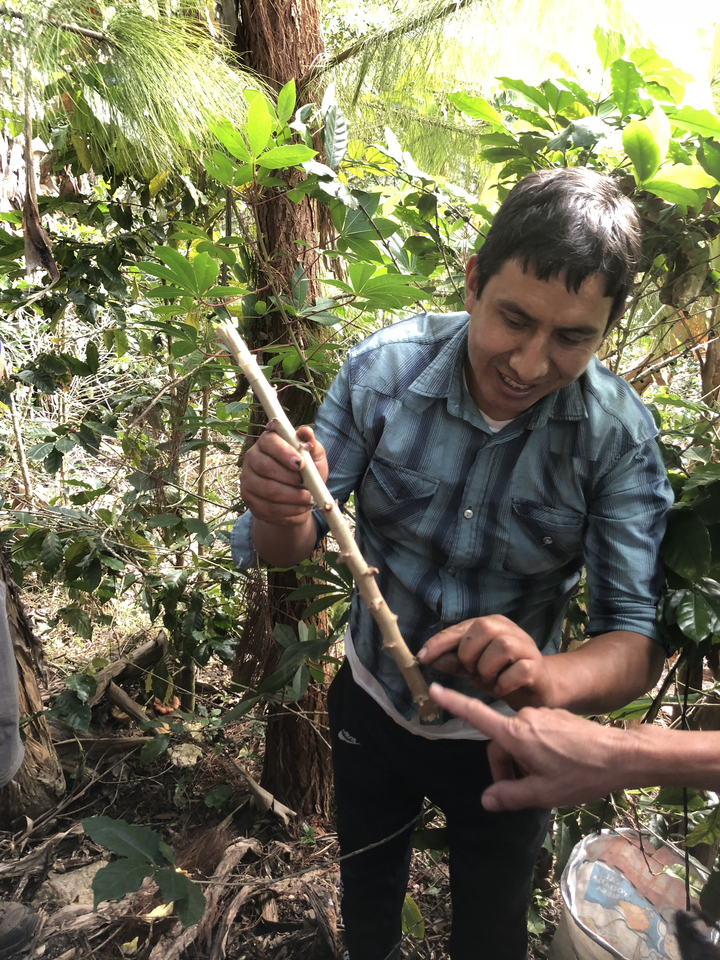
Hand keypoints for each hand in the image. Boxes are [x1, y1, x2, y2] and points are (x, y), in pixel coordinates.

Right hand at [240, 423, 327, 526]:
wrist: (298, 500)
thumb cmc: (306, 474)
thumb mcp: (314, 458)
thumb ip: (311, 444)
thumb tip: (306, 431)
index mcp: (267, 442)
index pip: (269, 441)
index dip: (284, 452)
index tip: (300, 464)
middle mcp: (252, 458)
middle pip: (264, 466)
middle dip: (288, 477)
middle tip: (306, 484)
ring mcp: (247, 480)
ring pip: (267, 489)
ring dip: (291, 495)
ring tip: (308, 498)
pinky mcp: (249, 500)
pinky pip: (267, 506)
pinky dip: (288, 509)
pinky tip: (301, 508)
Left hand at [417, 615, 555, 708]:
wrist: (537, 689)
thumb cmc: (502, 674)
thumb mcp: (473, 668)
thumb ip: (453, 662)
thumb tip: (426, 658)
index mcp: (492, 625)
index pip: (462, 628)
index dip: (441, 642)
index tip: (422, 657)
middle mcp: (510, 630)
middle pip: (484, 628)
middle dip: (469, 653)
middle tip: (471, 670)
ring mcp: (526, 647)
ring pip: (503, 646)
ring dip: (487, 668)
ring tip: (488, 680)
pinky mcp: (536, 668)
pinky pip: (518, 670)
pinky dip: (503, 682)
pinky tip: (500, 688)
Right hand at [428, 684, 624, 809]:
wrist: (620, 756)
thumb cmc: (579, 774)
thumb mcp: (542, 793)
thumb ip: (510, 796)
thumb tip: (486, 801)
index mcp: (516, 733)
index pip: (476, 714)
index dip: (453, 702)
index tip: (434, 688)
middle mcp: (525, 717)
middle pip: (501, 741)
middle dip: (506, 766)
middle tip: (524, 792)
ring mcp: (542, 715)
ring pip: (520, 739)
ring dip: (523, 761)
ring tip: (545, 783)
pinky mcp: (557, 717)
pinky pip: (536, 735)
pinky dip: (537, 752)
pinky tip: (558, 769)